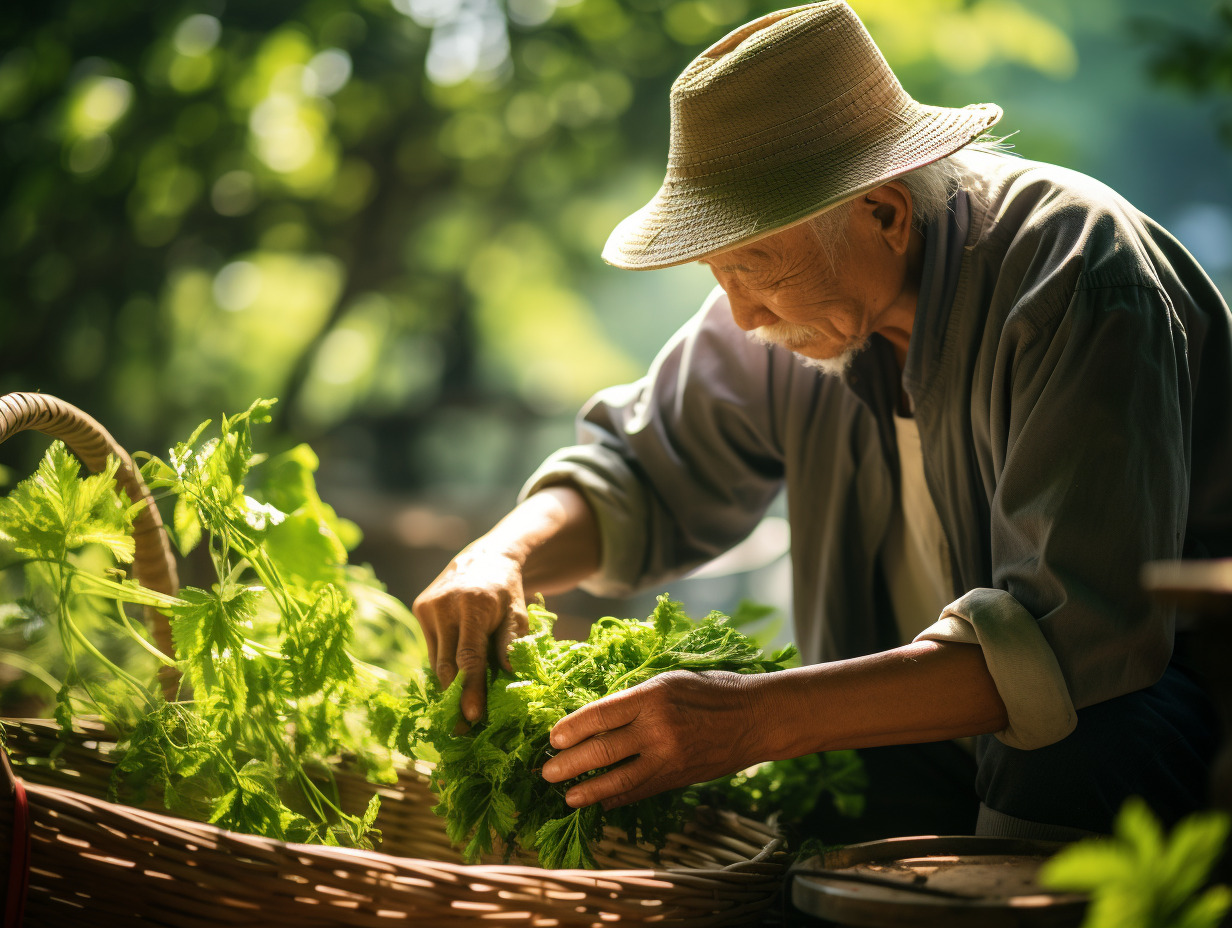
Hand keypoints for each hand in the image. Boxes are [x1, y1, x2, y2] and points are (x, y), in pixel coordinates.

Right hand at [413, 546, 529, 721]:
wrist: (485, 559)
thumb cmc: (507, 593)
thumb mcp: (518, 614)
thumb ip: (512, 643)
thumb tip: (508, 677)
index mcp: (474, 604)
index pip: (469, 656)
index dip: (470, 689)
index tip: (472, 717)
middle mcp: (446, 604)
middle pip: (447, 663)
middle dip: (455, 698)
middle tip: (462, 729)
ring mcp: (428, 606)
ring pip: (437, 660)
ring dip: (448, 685)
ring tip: (460, 712)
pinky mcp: (419, 609)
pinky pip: (432, 649)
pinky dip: (444, 666)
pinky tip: (454, 683)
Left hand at [541, 670, 764, 808]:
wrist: (756, 717)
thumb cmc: (712, 690)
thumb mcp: (670, 681)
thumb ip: (636, 699)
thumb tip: (598, 718)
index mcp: (652, 696)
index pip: (601, 714)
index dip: (572, 728)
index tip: (552, 738)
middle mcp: (658, 727)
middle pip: (603, 750)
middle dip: (570, 764)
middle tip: (547, 773)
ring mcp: (669, 757)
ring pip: (619, 779)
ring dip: (589, 791)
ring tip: (568, 797)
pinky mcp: (678, 777)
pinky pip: (641, 791)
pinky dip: (618, 799)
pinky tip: (601, 804)